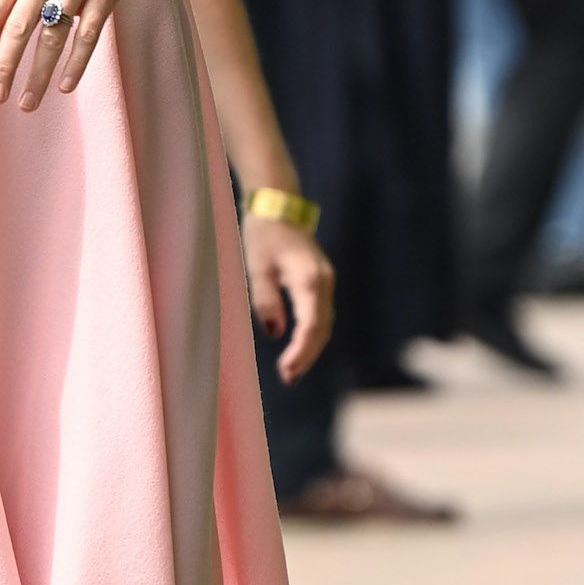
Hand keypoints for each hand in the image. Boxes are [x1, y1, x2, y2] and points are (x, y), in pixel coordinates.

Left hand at [243, 211, 335, 380]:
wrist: (278, 206)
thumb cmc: (263, 234)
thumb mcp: (256, 267)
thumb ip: (265, 300)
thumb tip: (274, 333)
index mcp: (309, 278)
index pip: (312, 324)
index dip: (302, 351)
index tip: (287, 371)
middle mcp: (324, 282)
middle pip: (322, 328)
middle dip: (307, 356)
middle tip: (288, 378)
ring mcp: (326, 282)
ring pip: (324, 324)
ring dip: (310, 348)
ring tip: (291, 371)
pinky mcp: (321, 282)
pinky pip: (320, 315)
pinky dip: (311, 335)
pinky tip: (298, 349)